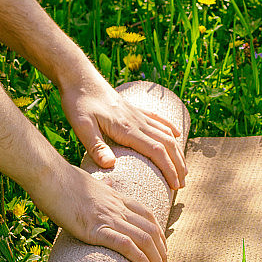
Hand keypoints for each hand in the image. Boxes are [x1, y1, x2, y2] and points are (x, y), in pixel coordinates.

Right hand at [30, 163, 166, 261]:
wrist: (48, 175)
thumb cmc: (62, 181)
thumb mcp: (90, 184)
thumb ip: (103, 190)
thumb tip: (107, 188)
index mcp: (119, 198)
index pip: (150, 218)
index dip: (160, 238)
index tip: (161, 253)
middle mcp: (119, 208)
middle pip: (152, 232)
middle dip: (162, 254)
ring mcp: (109, 218)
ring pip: (144, 240)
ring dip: (156, 261)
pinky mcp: (95, 228)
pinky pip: (125, 244)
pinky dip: (139, 258)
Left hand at [60, 75, 186, 189]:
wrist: (79, 77)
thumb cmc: (78, 103)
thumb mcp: (81, 127)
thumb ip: (96, 146)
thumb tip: (110, 166)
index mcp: (127, 129)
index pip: (156, 152)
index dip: (169, 169)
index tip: (175, 185)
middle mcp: (138, 122)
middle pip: (168, 145)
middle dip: (178, 166)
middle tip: (182, 184)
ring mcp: (138, 115)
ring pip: (167, 134)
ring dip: (178, 152)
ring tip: (183, 168)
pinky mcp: (135, 110)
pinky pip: (159, 120)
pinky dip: (171, 129)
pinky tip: (178, 135)